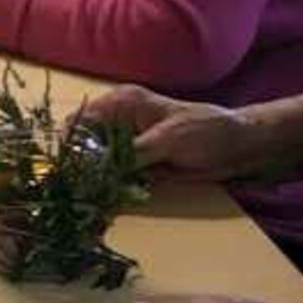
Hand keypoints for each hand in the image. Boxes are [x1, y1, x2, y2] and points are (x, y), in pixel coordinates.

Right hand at [80, 83, 302, 185]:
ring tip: (89, 196)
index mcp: (120, 104)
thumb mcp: (166, 141)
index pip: (78, 122)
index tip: (66, 171)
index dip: (67, 145)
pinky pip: (108, 179)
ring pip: (91, 164)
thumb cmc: (206, 131)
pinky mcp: (132, 166)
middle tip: (76, 189)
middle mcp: (115, 122)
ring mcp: (122, 145)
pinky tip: (104, 198)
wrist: (237, 148)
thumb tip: (96, 171)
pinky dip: (105, 189)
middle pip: (79, 144)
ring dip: (90, 181)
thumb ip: (129, 155)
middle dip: (76, 166)